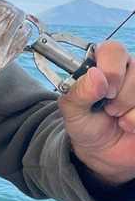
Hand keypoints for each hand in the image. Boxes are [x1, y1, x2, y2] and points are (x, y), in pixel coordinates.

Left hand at [60, 41, 134, 184]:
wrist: (102, 151)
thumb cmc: (86, 123)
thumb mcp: (72, 110)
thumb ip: (79, 92)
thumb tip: (96, 75)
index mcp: (104, 63)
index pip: (114, 49)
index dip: (110, 68)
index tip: (104, 90)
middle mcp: (128, 69)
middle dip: (120, 95)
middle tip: (108, 107)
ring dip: (128, 109)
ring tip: (117, 116)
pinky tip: (129, 125)